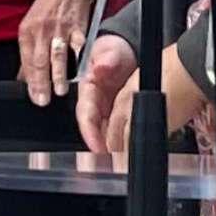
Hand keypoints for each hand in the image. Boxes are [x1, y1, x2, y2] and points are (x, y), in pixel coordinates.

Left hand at [17, 0, 101, 105]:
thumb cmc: (48, 7)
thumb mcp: (31, 25)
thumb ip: (28, 52)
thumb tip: (23, 78)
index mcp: (28, 30)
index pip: (27, 60)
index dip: (30, 80)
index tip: (34, 96)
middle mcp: (42, 29)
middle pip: (40, 60)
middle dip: (41, 82)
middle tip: (43, 100)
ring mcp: (60, 28)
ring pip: (58, 55)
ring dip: (59, 74)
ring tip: (60, 91)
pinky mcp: (78, 27)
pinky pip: (77, 46)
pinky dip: (78, 59)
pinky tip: (79, 72)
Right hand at [74, 34, 138, 154]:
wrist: (127, 52)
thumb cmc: (114, 51)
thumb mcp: (111, 51)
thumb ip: (107, 59)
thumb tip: (101, 67)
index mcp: (87, 90)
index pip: (85, 115)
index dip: (90, 133)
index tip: (98, 148)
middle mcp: (94, 104)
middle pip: (94, 131)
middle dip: (100, 149)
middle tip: (112, 163)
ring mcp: (106, 111)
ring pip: (105, 134)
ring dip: (112, 149)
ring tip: (121, 164)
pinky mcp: (117, 115)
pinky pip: (117, 132)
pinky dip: (122, 143)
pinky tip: (130, 152)